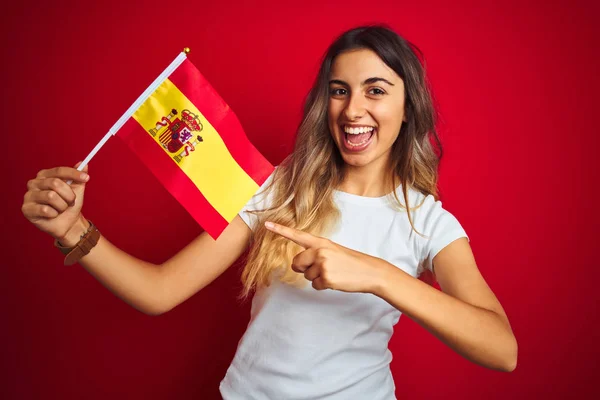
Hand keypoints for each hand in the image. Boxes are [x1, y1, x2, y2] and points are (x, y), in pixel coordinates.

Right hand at [21, 162, 89, 243]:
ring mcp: (28, 196)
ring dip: (62, 206)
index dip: (73, 173)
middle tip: (71, 202)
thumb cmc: (70, 204)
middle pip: (55, 183)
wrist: (68, 223)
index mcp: (45, 175)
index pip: (59, 171)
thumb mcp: (77, 189)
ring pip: (51, 196)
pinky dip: (54, 214)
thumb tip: (83, 164)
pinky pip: (45, 210)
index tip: (87, 178)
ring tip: (61, 209)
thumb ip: (79, 176)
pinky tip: (52, 215)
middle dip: (68, 195)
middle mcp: (34, 183)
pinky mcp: (26, 209)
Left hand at [265, 221, 386, 292]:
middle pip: (297, 263)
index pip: (297, 235)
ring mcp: (323, 264)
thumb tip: (300, 264)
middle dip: (304, 269)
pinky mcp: (326, 277)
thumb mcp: (334, 250)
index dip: (280, 230)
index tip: (266, 224)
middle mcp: (320, 251)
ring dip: (317, 278)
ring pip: (306, 276)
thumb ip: (316, 252)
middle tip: (321, 269)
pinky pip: (315, 286)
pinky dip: (324, 286)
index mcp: (321, 242)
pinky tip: (336, 281)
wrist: (370, 271)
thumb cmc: (352, 262)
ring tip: (334, 273)